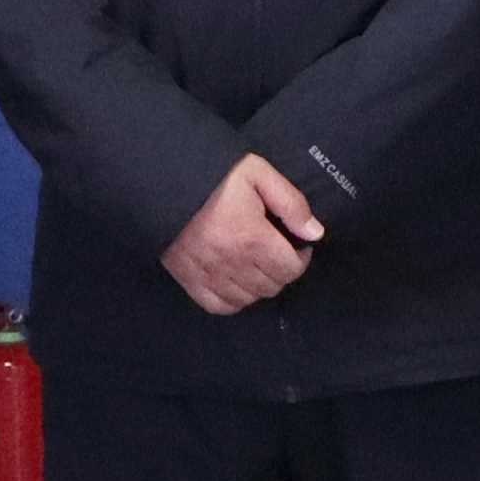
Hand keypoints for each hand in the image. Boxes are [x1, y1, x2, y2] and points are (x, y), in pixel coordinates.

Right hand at [164, 156, 326, 316]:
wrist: (165, 180)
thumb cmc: (216, 176)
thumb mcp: (258, 174)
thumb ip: (291, 203)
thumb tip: (314, 233)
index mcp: (253, 238)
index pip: (290, 269)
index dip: (301, 259)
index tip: (298, 246)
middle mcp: (232, 263)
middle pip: (271, 286)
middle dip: (281, 271)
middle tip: (277, 252)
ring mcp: (209, 275)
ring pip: (248, 299)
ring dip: (259, 285)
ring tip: (257, 265)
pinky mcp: (189, 280)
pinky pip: (219, 306)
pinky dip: (233, 300)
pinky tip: (236, 282)